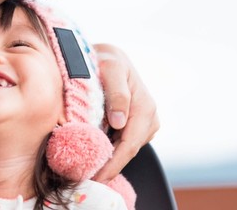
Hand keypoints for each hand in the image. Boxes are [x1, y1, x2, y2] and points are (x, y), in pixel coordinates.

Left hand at [91, 43, 159, 182]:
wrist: (108, 56)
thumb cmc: (107, 60)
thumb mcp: (111, 69)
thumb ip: (117, 94)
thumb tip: (121, 122)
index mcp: (145, 108)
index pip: (129, 145)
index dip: (113, 164)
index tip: (96, 177)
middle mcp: (149, 118)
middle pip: (128, 151)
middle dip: (109, 168)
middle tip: (86, 180)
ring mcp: (144, 123)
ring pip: (126, 149)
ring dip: (109, 160)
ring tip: (87, 170)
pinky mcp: (135, 124)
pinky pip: (123, 142)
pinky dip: (109, 150)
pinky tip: (94, 156)